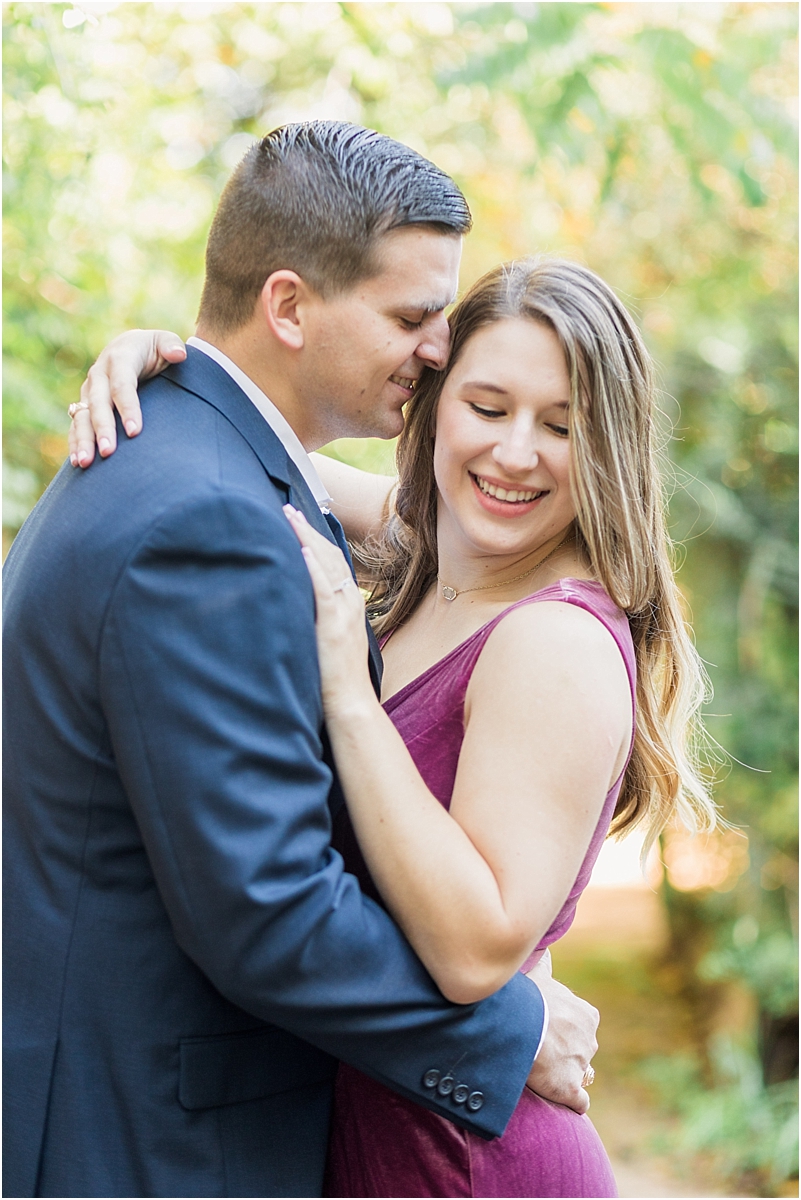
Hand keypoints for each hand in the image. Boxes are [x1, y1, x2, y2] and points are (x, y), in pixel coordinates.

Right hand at [69, 329, 185, 467]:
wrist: (129, 348)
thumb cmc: (153, 349)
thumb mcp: (164, 341)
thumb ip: (171, 345)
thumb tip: (179, 354)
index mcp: (120, 358)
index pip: (122, 385)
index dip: (128, 408)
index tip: (135, 431)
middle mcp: (99, 375)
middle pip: (99, 404)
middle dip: (103, 428)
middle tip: (109, 452)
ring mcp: (89, 391)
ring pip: (82, 416)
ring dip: (83, 440)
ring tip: (86, 463)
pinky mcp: (85, 405)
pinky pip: (76, 425)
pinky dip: (76, 442)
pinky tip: (78, 463)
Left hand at [284, 506, 371, 713]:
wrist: (350, 705)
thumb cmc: (336, 680)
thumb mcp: (329, 641)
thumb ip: (319, 621)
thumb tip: (298, 607)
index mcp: (350, 606)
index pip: (334, 563)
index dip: (317, 540)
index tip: (299, 522)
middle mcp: (351, 604)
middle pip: (331, 556)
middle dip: (309, 531)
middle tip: (288, 510)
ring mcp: (344, 614)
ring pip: (327, 566)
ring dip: (307, 539)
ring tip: (289, 518)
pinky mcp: (334, 627)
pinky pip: (324, 591)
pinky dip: (314, 569)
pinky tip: (302, 552)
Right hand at [525, 951, 598, 1114]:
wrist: (521, 1026)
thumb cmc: (528, 997)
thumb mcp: (538, 973)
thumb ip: (544, 963)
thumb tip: (543, 946)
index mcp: (587, 1015)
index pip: (582, 1026)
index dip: (564, 1029)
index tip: (547, 1028)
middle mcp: (590, 1041)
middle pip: (581, 1050)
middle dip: (566, 1052)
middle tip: (540, 1049)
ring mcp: (582, 1067)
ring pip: (579, 1074)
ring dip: (564, 1074)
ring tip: (542, 1072)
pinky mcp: (571, 1090)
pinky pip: (579, 1103)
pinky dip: (571, 1102)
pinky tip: (557, 1097)